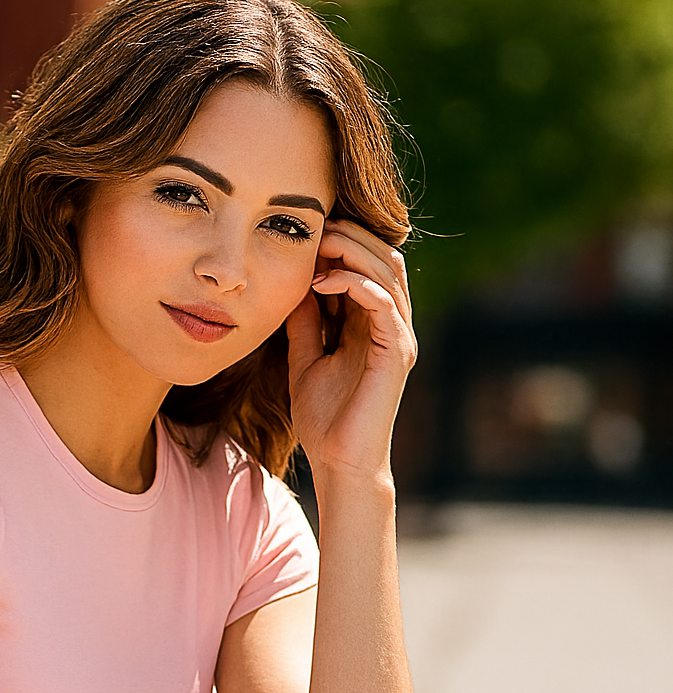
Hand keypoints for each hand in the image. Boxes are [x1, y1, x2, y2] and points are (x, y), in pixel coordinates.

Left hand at [285, 219, 416, 481]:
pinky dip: (356, 284)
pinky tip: (323, 284)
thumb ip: (305, 323)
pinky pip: (384, 301)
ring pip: (389, 270)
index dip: (339, 244)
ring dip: (352, 251)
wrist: (338, 463)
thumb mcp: (305, 359)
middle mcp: (391, 324)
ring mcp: (398, 336)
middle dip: (350, 236)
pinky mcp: (397, 352)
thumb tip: (294, 285)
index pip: (366, 264)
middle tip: (313, 229)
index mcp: (371, 323)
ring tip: (318, 248)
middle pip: (384, 256)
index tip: (302, 237)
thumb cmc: (324, 420)